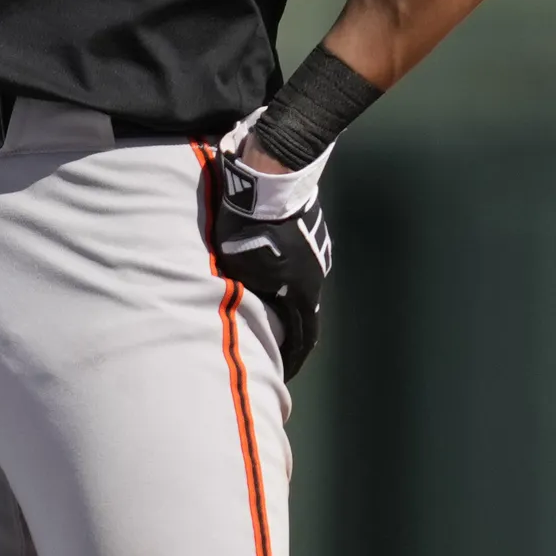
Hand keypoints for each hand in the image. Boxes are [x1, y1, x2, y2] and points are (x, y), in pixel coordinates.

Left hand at [203, 133, 334, 380]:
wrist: (268, 180)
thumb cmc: (247, 230)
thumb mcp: (238, 271)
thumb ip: (248, 296)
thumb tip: (251, 312)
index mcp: (302, 291)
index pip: (304, 337)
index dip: (295, 360)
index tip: (285, 375)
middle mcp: (317, 275)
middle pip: (306, 313)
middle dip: (293, 335)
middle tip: (280, 351)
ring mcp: (317, 252)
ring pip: (302, 287)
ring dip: (288, 302)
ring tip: (271, 313)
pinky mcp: (311, 233)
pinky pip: (300, 265)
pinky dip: (288, 279)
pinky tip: (273, 275)